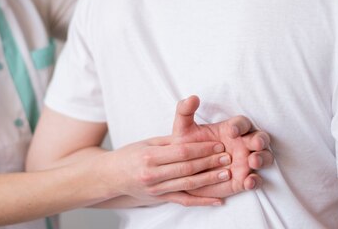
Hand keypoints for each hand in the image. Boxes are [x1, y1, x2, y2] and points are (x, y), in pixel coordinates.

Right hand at [105, 135, 234, 206]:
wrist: (110, 177)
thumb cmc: (129, 156)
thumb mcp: (147, 143)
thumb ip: (170, 141)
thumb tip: (194, 136)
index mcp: (150, 156)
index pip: (182, 151)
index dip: (202, 148)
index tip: (218, 144)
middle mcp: (152, 174)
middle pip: (187, 168)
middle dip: (209, 162)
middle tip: (227, 156)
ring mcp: (156, 189)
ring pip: (188, 185)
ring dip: (209, 179)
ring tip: (227, 173)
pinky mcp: (160, 199)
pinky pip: (184, 201)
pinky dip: (202, 202)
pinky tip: (217, 200)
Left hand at [173, 96, 273, 197]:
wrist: (182, 172)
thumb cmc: (186, 146)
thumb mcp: (182, 129)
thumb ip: (185, 111)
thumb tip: (193, 97)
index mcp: (231, 130)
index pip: (242, 123)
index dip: (240, 126)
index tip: (232, 131)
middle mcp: (242, 144)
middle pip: (260, 138)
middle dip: (260, 140)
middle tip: (255, 144)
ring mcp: (245, 162)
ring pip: (264, 157)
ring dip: (262, 158)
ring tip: (253, 162)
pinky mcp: (244, 179)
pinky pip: (257, 180)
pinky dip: (256, 181)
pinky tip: (248, 182)